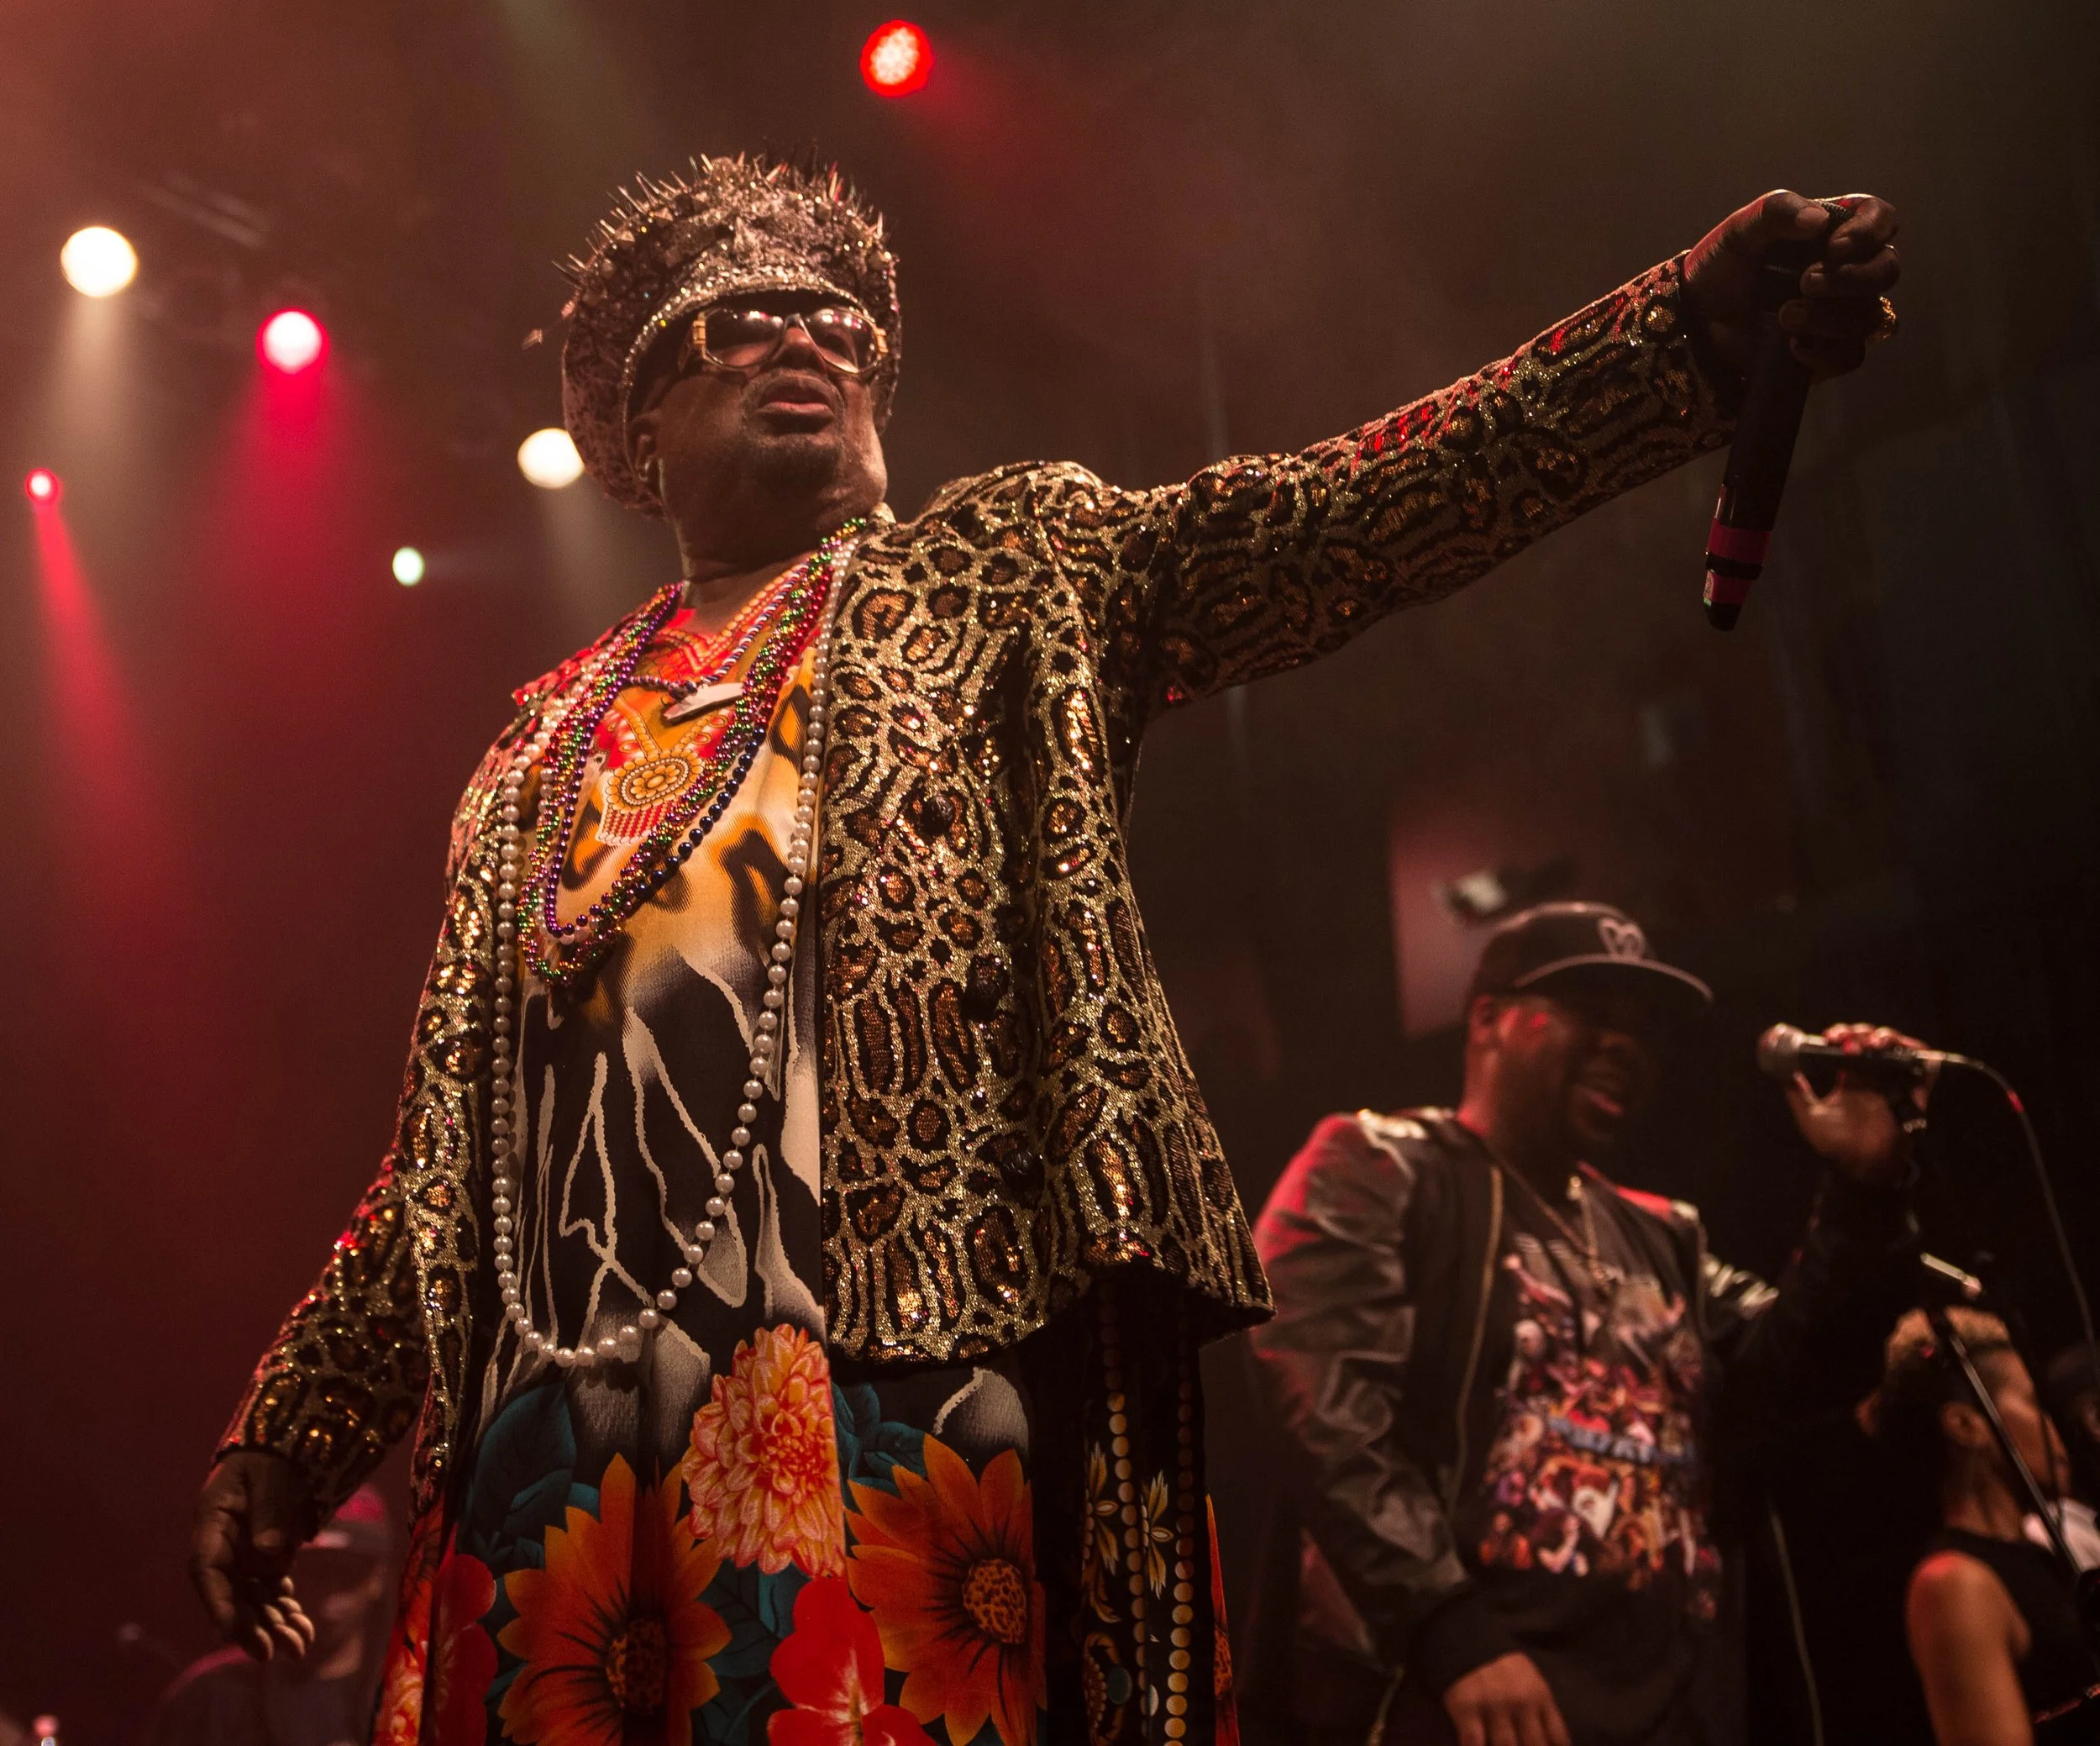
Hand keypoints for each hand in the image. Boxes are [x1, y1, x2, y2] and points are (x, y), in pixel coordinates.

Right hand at [190, 1451, 318, 1660]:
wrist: (279, 1449)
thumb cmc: (268, 1456)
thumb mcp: (268, 1473)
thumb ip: (269, 1508)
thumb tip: (270, 1550)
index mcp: (213, 1524)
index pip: (207, 1569)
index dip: (216, 1602)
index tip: (227, 1630)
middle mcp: (224, 1548)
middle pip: (231, 1594)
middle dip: (250, 1626)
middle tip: (269, 1653)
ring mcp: (244, 1558)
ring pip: (254, 1600)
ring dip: (273, 1626)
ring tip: (297, 1648)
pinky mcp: (265, 1561)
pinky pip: (273, 1592)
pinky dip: (287, 1611)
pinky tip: (303, 1633)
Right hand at [1442, 1651, 1571, 1745]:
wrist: (1467, 1639)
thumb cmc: (1504, 1668)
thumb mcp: (1532, 1682)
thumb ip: (1543, 1712)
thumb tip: (1552, 1745)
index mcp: (1540, 1696)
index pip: (1557, 1737)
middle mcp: (1521, 1702)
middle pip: (1534, 1745)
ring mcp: (1493, 1705)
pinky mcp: (1466, 1709)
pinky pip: (1474, 1743)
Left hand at [1682, 189, 1900, 382]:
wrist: (1697, 320)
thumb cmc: (1723, 267)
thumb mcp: (1741, 231)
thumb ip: (1777, 213)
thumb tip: (1818, 220)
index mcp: (1835, 231)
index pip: (1882, 219)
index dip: (1869, 232)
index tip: (1834, 247)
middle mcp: (1849, 270)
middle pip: (1887, 270)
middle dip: (1851, 279)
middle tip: (1805, 283)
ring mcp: (1843, 311)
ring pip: (1871, 316)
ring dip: (1831, 319)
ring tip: (1785, 317)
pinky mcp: (1830, 350)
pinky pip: (1851, 355)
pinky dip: (1824, 352)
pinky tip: (1792, 346)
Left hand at [1784, 1022, 1932, 1183]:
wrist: (1859, 1166)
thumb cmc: (1836, 1144)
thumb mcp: (1809, 1115)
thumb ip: (1797, 1093)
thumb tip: (1782, 1071)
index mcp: (1851, 1078)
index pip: (1848, 1044)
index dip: (1841, 1034)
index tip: (1829, 1037)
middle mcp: (1873, 1076)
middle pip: (1870, 1040)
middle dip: (1859, 1032)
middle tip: (1845, 1039)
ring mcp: (1894, 1082)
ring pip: (1895, 1046)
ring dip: (1883, 1036)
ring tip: (1869, 1043)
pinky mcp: (1915, 1091)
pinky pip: (1925, 1064)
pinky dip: (1914, 1050)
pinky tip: (1895, 1050)